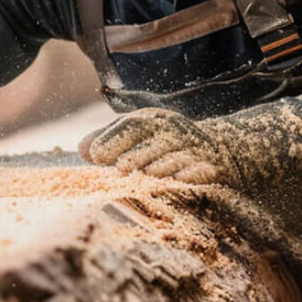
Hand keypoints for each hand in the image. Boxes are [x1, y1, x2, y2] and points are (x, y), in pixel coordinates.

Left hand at [78, 107, 241, 186]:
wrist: (220, 149)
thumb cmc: (165, 145)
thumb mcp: (139, 135)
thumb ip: (109, 139)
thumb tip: (81, 150)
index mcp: (152, 121)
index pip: (131, 126)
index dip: (112, 140)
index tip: (95, 156)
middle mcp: (173, 130)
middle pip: (153, 141)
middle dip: (135, 155)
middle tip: (120, 169)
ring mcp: (194, 147)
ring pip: (176, 157)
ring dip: (161, 165)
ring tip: (149, 174)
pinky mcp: (214, 165)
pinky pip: (202, 170)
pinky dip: (192, 174)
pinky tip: (181, 180)